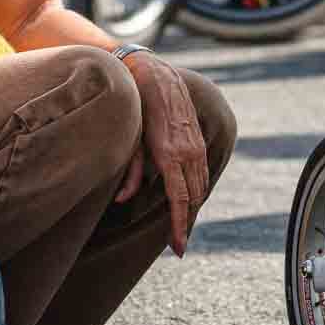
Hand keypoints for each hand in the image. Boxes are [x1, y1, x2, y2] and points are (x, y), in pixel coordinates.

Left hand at [113, 53, 211, 255]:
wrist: (157, 77)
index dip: (179, 227)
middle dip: (186, 223)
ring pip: (200, 187)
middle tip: (177, 244)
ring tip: (181, 227)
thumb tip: (122, 200)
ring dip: (193, 208)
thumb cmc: (138, 108)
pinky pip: (202, 173)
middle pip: (193, 199)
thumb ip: (131, 172)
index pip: (179, 201)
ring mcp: (196, 147)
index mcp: (170, 156)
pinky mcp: (198, 141)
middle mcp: (188, 153)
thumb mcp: (130, 141)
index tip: (179, 248)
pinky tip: (189, 200)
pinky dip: (197, 190)